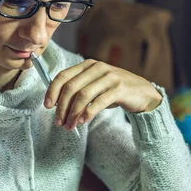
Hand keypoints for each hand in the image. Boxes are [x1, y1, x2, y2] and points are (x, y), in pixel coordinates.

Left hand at [43, 59, 162, 130]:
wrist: (143, 93)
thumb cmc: (115, 91)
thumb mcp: (95, 86)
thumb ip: (79, 90)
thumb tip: (56, 104)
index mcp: (88, 65)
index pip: (63, 76)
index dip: (52, 91)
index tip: (47, 106)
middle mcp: (97, 68)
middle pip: (71, 87)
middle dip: (61, 107)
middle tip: (59, 122)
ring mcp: (109, 77)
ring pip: (83, 96)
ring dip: (73, 113)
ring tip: (70, 126)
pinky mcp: (119, 88)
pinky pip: (98, 102)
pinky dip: (88, 113)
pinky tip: (83, 121)